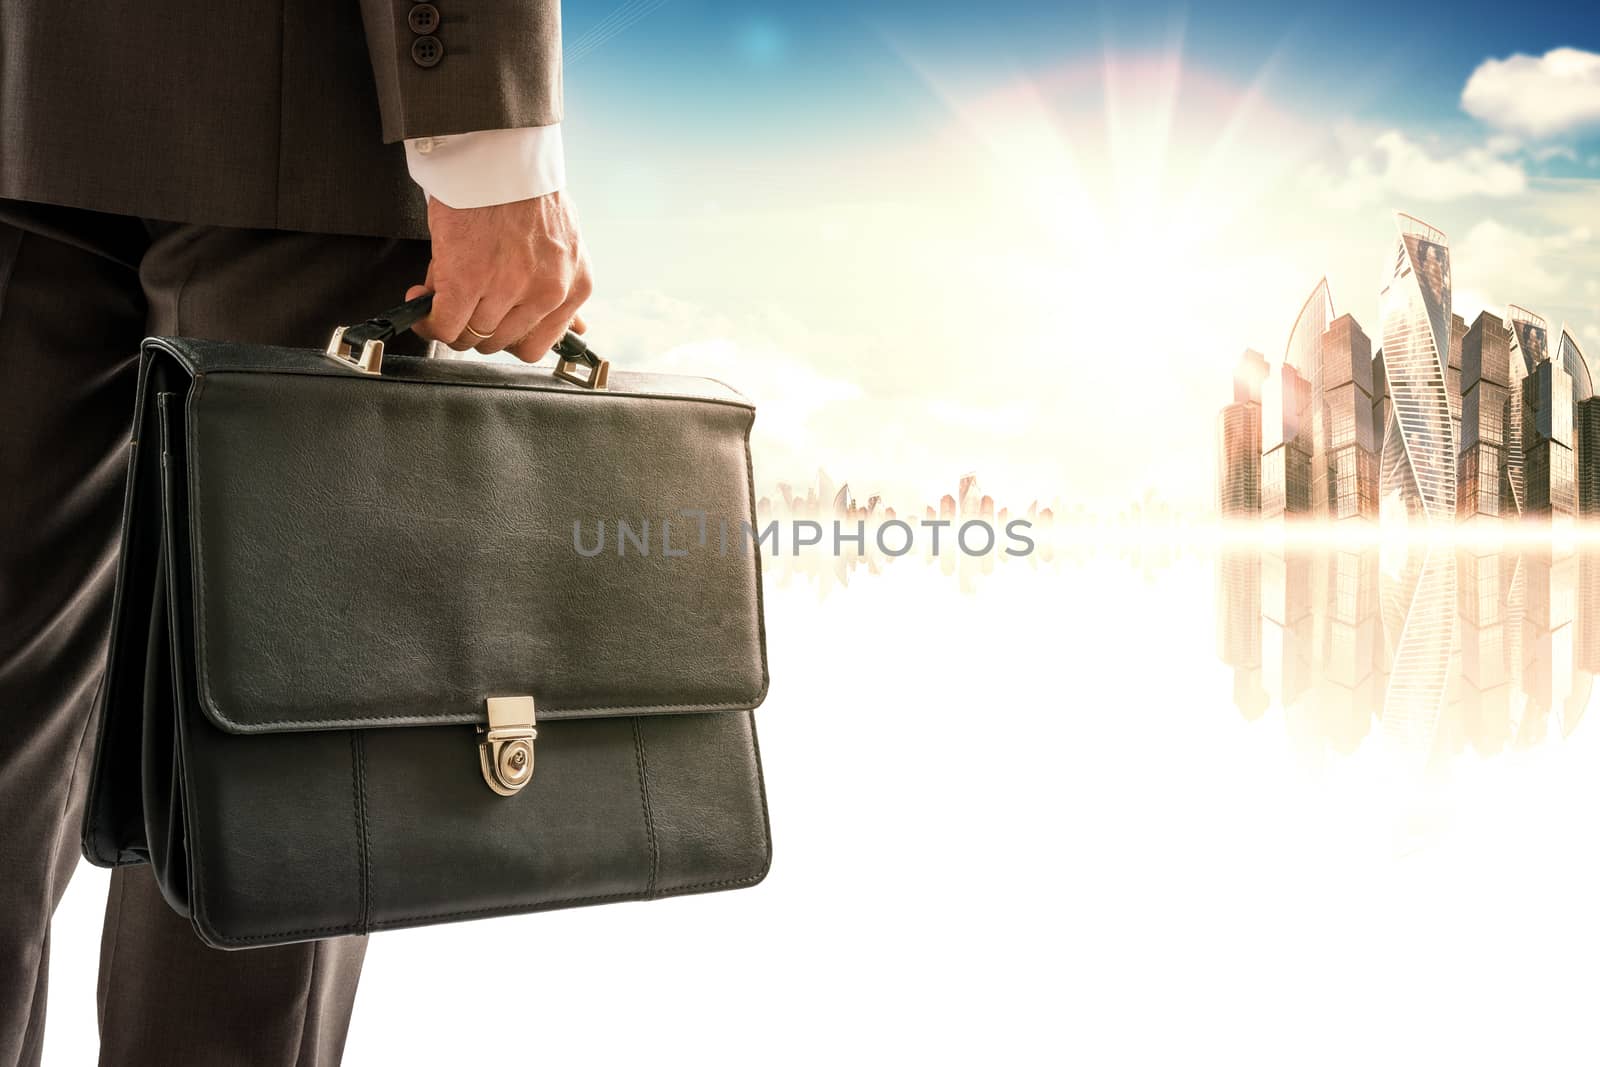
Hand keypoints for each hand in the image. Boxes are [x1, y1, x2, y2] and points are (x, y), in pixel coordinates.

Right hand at [407, 191, 592, 361]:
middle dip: (473, 325)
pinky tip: (421, 301)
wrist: (498, 152)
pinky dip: (427, 320)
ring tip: (443, 287)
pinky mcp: (468, 279)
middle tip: (461, 299)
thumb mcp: (563, 246)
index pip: (537, 344)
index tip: (489, 320)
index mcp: (574, 286)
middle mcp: (548, 293)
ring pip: (470, 335)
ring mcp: (509, 288)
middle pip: (498, 342)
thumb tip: (577, 332)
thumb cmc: (526, 192)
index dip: (505, 335)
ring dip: (448, 318)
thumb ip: (563, 289)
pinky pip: (444, 324)